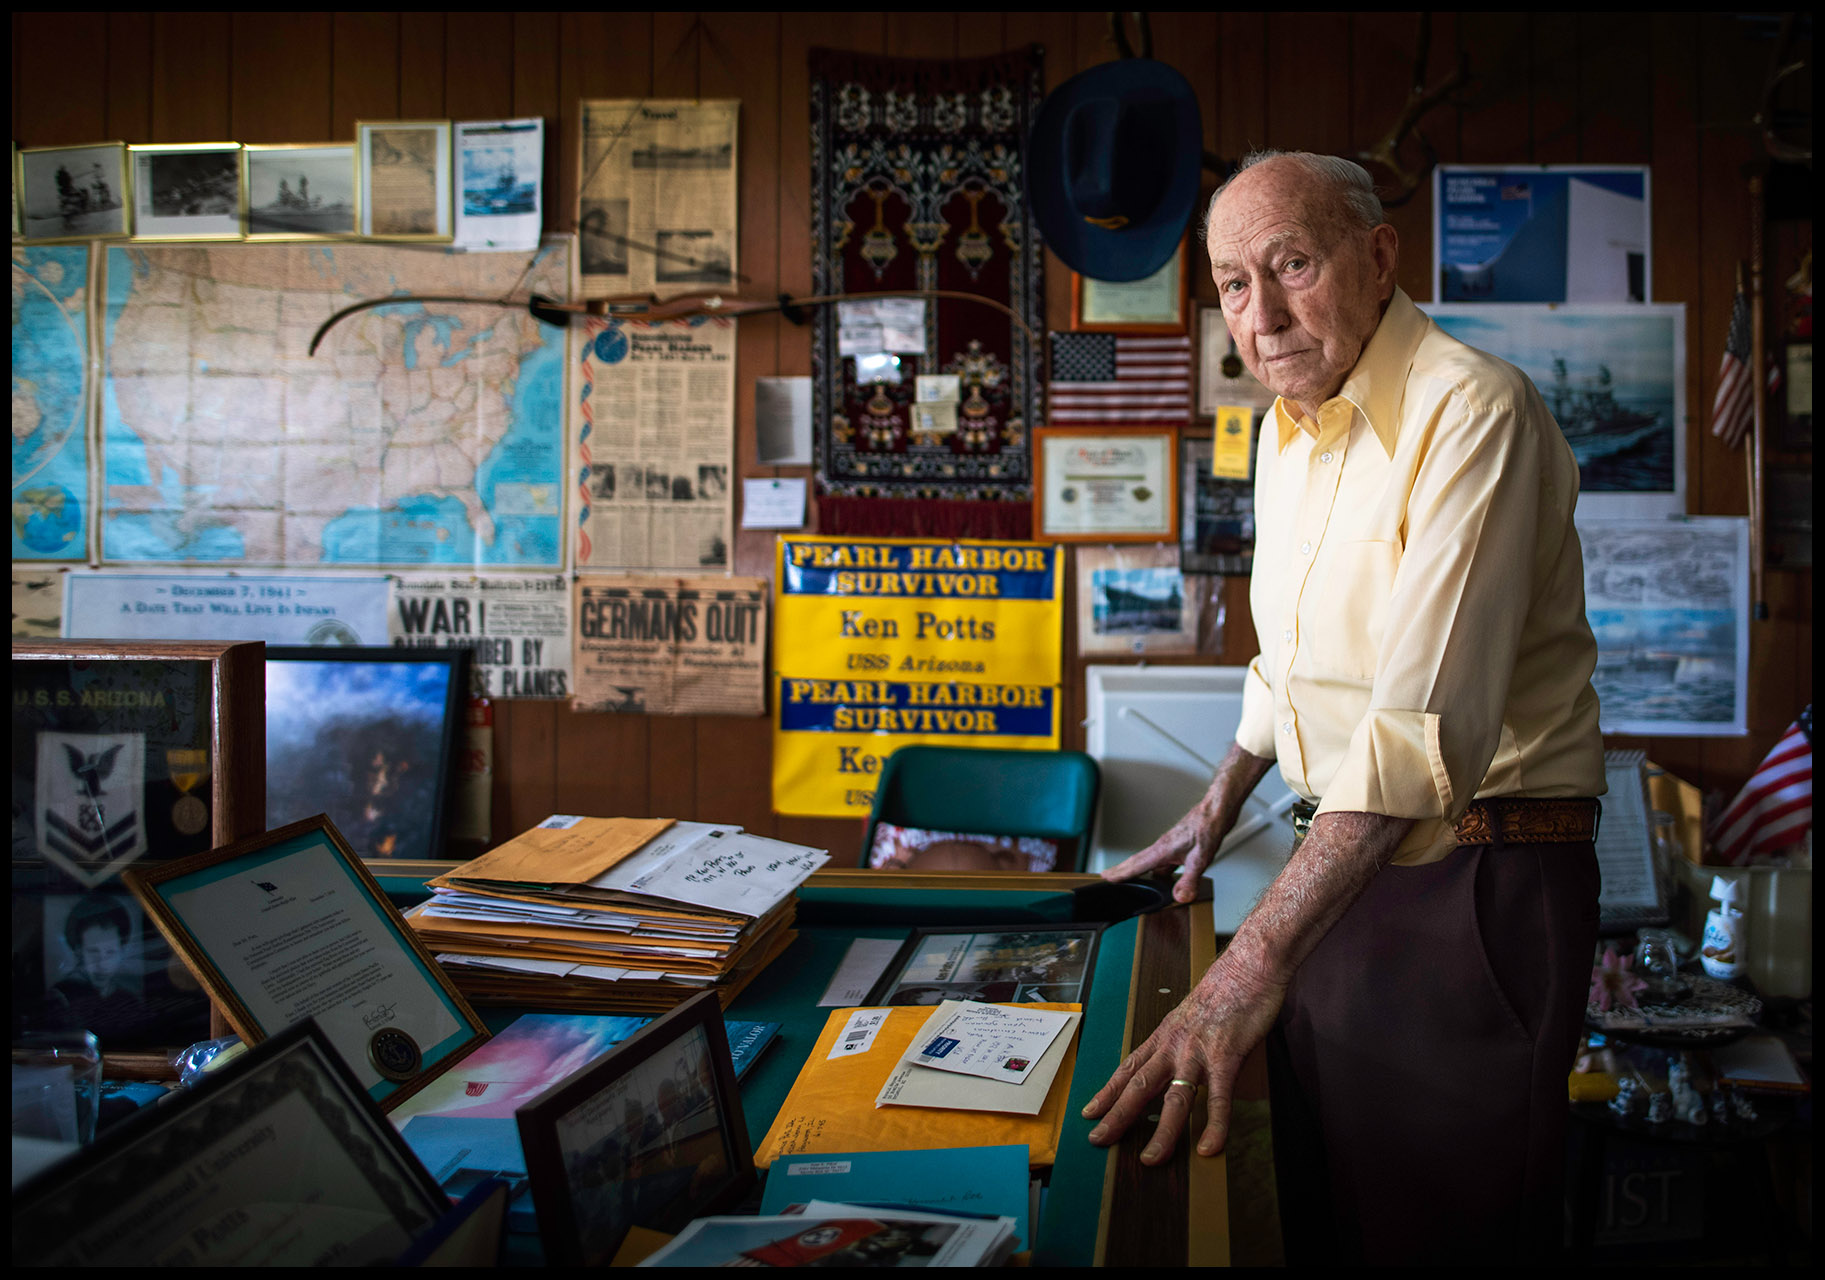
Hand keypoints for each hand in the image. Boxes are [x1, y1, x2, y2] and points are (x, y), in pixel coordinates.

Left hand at [1081, 953, 1284, 1163]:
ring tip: (1150, 1159)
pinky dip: (1214, 1125)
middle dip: (1116, 1116)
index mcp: (1165, 1035)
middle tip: (1097, 1139)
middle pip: (1138, 1086)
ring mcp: (1198, 1053)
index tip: (1090, 1111)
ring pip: (1174, 1099)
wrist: (1247, 966)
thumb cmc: (1224, 989)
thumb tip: (1179, 1058)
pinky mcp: (1226, 1057)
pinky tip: (1209, 1148)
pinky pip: (1219, 1098)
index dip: (1107, 1092)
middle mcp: (1174, 1045)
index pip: (1129, 1068)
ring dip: (1162, 1133)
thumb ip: (1182, 1038)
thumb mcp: (1191, 1014)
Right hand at [1100, 796, 1235, 904]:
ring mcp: (1170, 847)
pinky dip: (1158, 871)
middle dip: (1122, 871)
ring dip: (1139, 871)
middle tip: (1107, 877)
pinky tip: (1166, 878)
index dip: (1121, 873)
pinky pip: (1163, 862)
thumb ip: (1189, 880)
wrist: (1216, 812)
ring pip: (1150, 863)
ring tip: (1130, 881)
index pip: (1136, 864)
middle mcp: (1163, 847)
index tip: (1106, 878)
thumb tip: (1179, 897)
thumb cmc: (1208, 829)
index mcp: (1163, 849)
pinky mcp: (1178, 847)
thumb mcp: (1200, 859)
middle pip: (1137, 862)